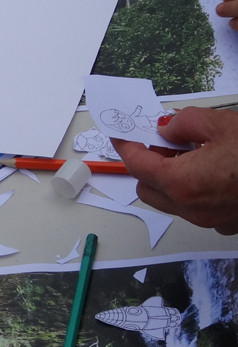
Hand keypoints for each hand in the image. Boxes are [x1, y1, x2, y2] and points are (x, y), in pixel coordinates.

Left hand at [112, 107, 237, 232]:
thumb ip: (185, 123)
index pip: (137, 165)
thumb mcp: (221, 125)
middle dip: (147, 164)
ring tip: (192, 152)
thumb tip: (167, 127)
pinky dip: (193, 190)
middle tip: (164, 142)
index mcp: (181, 183)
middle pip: (148, 188)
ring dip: (170, 178)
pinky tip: (211, 171)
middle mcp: (190, 208)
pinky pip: (196, 208)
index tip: (119, 135)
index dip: (125, 147)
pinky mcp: (227, 223)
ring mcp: (209, 220)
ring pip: (172, 200)